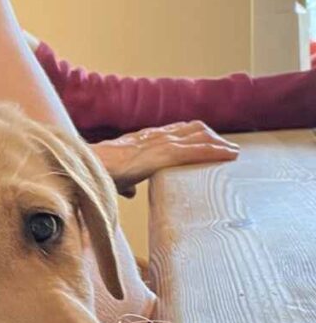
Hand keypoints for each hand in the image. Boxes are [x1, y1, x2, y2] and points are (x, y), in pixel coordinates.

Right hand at [93, 120, 239, 197]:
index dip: (191, 135)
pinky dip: (217, 152)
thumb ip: (126, 183)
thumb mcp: (115, 177)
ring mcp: (161, 143)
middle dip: (210, 137)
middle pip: (191, 129)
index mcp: (141, 140)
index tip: (204, 140)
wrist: (89, 167)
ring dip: (218, 143)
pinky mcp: (165, 154)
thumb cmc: (97, 173)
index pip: (172, 131)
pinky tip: (231, 155)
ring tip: (233, 152)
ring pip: (199, 136)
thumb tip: (131, 193)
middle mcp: (154, 136)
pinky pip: (198, 150)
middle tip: (225, 148)